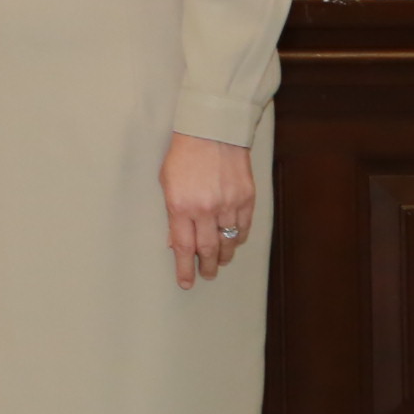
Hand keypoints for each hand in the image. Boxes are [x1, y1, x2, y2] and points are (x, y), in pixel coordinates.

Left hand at [161, 130, 256, 288]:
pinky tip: (233, 242)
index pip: (183, 247)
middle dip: (207, 267)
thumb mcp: (167, 183)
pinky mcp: (246, 199)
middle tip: (207, 275)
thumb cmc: (183, 155)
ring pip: (228, 242)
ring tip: (220, 262)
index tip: (186, 282)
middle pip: (208, 250)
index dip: (184, 268)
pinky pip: (243, 228)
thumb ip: (172, 214)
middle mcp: (205, 209)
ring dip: (224, 256)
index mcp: (180, 206)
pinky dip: (238, 238)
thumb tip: (175, 243)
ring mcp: (228, 204)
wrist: (212, 131)